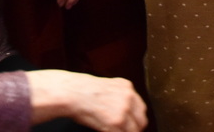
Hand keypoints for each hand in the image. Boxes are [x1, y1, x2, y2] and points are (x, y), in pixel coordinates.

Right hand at [26, 70, 146, 131]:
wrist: (72, 92)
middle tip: (125, 131)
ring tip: (114, 130)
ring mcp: (124, 110)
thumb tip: (125, 112)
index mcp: (127, 87)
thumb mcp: (107, 87)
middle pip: (142, 120)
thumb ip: (119, 97)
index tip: (132, 125)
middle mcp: (129, 97)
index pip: (141, 108)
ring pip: (134, 130)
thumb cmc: (83, 91)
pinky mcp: (116, 122)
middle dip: (135, 128)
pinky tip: (107, 130)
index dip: (136, 120)